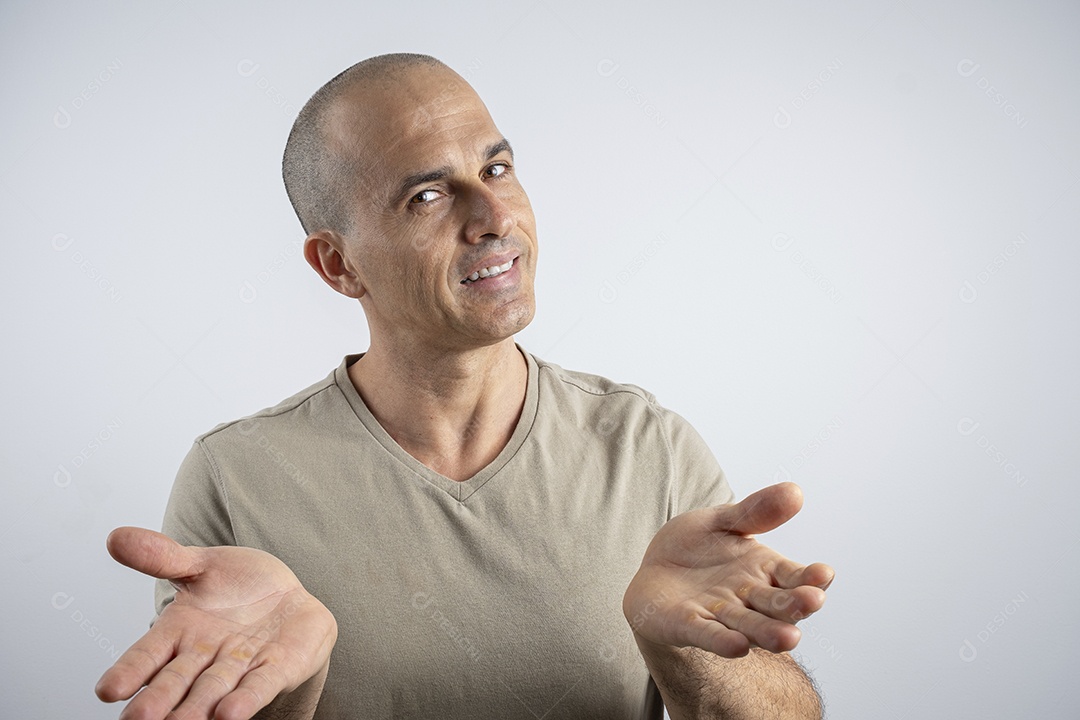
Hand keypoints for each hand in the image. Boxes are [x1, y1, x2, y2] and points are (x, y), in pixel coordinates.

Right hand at [96, 527, 337, 719]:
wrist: (288, 599)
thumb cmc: (239, 586)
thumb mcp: (202, 564)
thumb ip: (163, 557)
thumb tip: (117, 537)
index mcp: (179, 632)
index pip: (147, 654)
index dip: (129, 670)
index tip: (107, 690)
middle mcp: (204, 657)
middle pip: (176, 681)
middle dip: (158, 700)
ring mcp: (239, 666)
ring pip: (213, 690)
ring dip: (197, 708)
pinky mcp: (275, 669)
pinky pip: (259, 685)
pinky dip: (246, 699)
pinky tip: (231, 714)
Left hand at [623, 482, 832, 658]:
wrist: (655, 570)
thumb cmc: (697, 547)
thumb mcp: (723, 520)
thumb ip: (756, 512)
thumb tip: (794, 491)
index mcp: (764, 570)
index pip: (794, 577)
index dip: (811, 577)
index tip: (824, 573)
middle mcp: (750, 598)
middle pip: (778, 606)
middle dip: (795, 605)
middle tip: (813, 601)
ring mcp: (721, 616)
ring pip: (750, 626)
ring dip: (768, 632)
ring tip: (789, 639)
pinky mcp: (689, 627)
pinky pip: (708, 635)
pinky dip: (722, 641)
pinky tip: (736, 646)